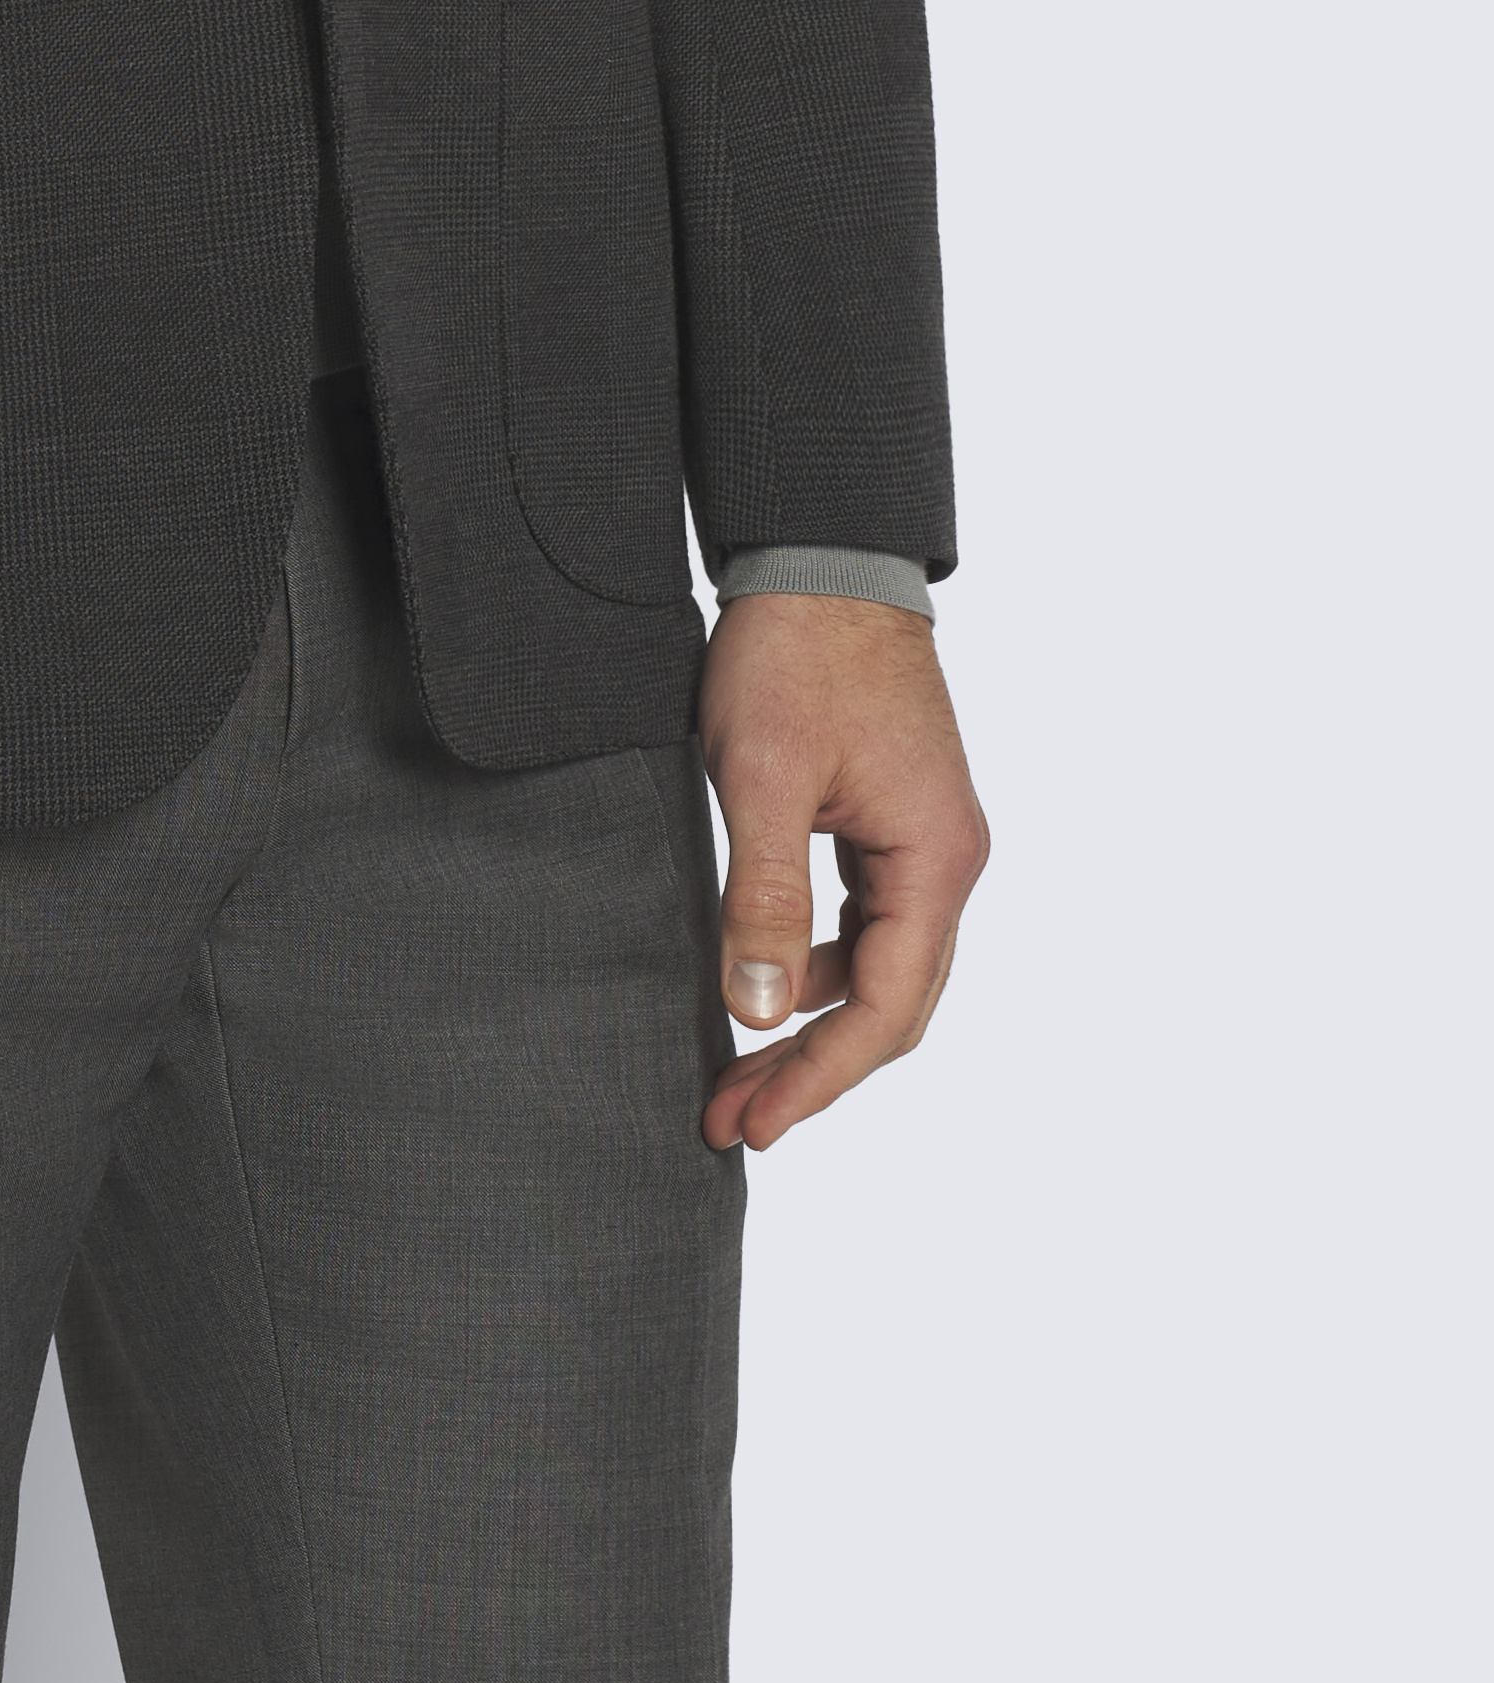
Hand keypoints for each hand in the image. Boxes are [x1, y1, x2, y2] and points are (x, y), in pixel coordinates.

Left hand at [697, 593, 987, 1153]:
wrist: (820, 558)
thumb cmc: (793, 655)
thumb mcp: (762, 776)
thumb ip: (761, 897)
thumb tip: (758, 1013)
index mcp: (934, 858)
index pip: (885, 1008)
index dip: (819, 1077)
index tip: (753, 1124)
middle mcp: (949, 859)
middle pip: (893, 1002)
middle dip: (814, 1068)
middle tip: (733, 1117)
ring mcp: (927, 839)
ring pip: (880, 965)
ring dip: (813, 1020)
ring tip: (735, 1066)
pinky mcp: (896, 819)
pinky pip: (868, 919)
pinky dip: (819, 962)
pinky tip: (764, 979)